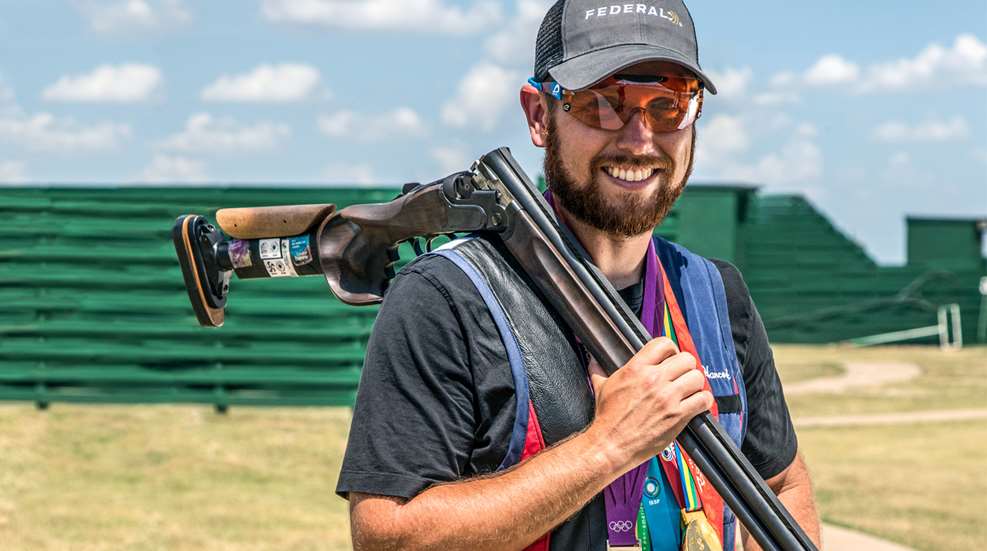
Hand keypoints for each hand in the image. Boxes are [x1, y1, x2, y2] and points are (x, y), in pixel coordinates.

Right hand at [586, 337, 713, 470]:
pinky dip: (703, 401)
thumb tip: (593, 361)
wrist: (611, 444)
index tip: (671, 359)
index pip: (664, 344)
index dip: (671, 350)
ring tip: (689, 391)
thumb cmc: (607, 418)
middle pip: (686, 359)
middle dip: (686, 367)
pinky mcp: (677, 416)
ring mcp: (667, 398)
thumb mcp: (601, 387)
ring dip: (695, 384)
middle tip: (681, 377)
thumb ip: (599, 370)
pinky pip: (703, 400)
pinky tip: (695, 404)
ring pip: (697, 377)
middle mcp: (654, 380)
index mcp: (636, 369)